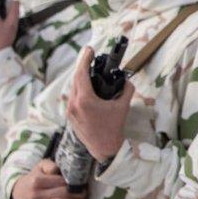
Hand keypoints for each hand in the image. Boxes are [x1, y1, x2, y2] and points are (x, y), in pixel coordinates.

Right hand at [10, 159, 85, 198]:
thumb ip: (50, 165)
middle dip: (76, 194)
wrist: (17, 195)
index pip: (59, 182)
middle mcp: (37, 195)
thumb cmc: (33, 179)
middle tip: (85, 193)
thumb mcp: (39, 168)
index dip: (72, 183)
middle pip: (61, 193)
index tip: (81, 183)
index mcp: (37, 181)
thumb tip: (59, 170)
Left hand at [65, 45, 130, 160]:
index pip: (82, 74)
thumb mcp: (123, 107)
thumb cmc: (114, 128)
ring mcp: (70, 111)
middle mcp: (74, 104)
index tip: (90, 50)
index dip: (85, 59)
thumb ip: (126, 90)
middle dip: (82, 66)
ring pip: (73, 88)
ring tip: (89, 70)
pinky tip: (86, 87)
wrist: (104, 149)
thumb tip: (127, 81)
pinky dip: (79, 89)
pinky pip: (72, 98)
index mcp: (85, 100)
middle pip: (75, 79)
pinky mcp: (70, 117)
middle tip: (90, 57)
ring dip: (80, 78)